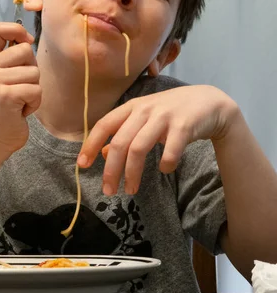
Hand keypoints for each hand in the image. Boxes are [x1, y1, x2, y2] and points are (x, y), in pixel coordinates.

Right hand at [0, 22, 40, 153]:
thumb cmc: (7, 107)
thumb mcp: (5, 78)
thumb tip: (29, 39)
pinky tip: (21, 110)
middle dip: (32, 70)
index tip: (26, 42)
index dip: (16, 30)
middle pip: (26, 50)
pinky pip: (36, 89)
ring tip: (20, 101)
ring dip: (35, 90)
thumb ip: (13, 58)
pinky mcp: (6, 95)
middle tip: (21, 88)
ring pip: (34, 72)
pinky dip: (35, 102)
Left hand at [77, 85, 238, 195]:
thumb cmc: (172, 113)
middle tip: (109, 191)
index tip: (82, 165)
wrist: (209, 102)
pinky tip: (166, 170)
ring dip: (132, 172)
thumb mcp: (145, 119)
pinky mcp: (184, 125)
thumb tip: (102, 153)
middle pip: (119, 142)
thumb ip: (124, 133)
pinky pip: (170, 149)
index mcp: (132, 107)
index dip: (91, 144)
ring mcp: (164, 116)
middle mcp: (145, 109)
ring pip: (139, 147)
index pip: (104, 125)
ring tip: (131, 190)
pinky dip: (166, 164)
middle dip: (111, 170)